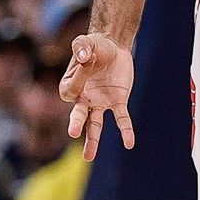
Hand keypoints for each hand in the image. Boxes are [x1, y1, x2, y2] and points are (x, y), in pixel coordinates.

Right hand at [59, 33, 135, 161]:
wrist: (113, 47)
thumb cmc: (95, 45)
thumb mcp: (86, 41)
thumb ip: (82, 47)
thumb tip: (85, 57)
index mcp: (72, 85)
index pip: (70, 91)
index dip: (77, 79)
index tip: (85, 61)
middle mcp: (84, 98)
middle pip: (78, 114)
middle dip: (75, 123)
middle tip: (73, 133)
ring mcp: (100, 102)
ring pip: (94, 124)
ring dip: (92, 139)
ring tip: (88, 157)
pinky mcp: (117, 102)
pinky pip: (121, 118)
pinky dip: (125, 130)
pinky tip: (129, 143)